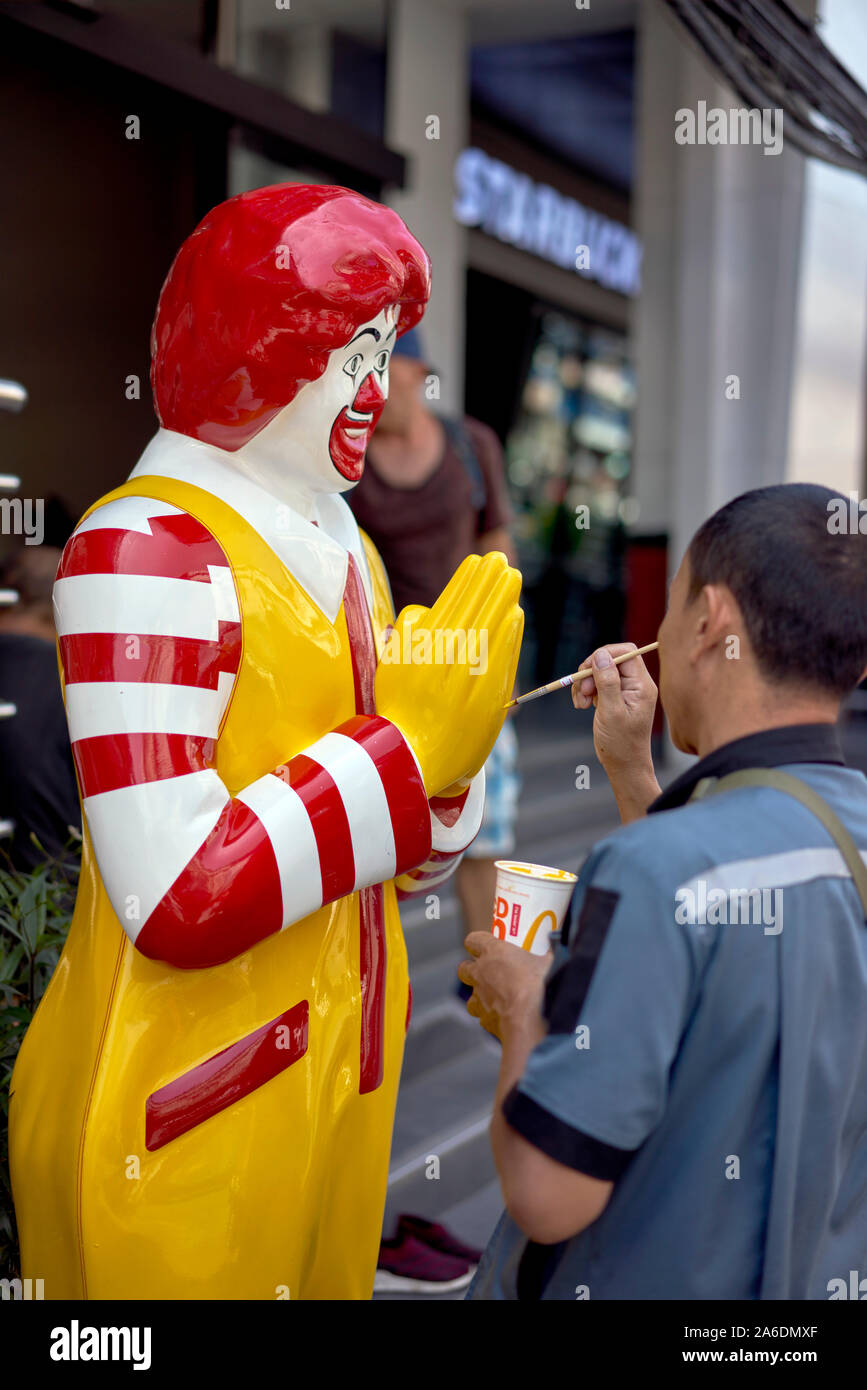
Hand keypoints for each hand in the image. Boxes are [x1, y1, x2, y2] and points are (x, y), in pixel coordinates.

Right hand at [375, 553, 522, 795]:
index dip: (466, 581)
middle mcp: (442, 661)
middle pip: (472, 612)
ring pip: (488, 631)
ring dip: (502, 601)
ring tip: (512, 579)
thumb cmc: (398, 708)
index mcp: (418, 649)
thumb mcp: (390, 665)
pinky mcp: (485, 700)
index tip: (479, 561)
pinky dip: (509, 637)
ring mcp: (467, 680)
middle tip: (502, 561)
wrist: (411, 757)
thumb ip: (406, 633)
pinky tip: (515, 617)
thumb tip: (428, 608)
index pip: (449, 605)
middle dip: (488, 584)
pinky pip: (500, 660)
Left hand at [457, 932, 549, 1042]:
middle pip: (464, 968)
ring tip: (497, 998)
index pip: (473, 940)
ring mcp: (479, 997)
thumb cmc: (539, 984)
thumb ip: (548, 951)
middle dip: (473, 970)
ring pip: (471, 995)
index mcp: (492, 952)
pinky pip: (483, 1016)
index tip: (488, 945)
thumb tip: (556, 944)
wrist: (530, 1018)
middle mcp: (480, 973)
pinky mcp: (484, 1019)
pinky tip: (505, 1017)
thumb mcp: (548, 960)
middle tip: (490, 972)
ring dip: (480, 996)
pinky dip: (491, 1016)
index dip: (478, 942)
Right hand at [571, 643, 660, 820]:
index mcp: (642, 685)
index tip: (587, 670)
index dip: (604, 655)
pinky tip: (582, 705)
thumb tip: (600, 655)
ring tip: (580, 703)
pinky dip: (585, 691)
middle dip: (591, 672)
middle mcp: (636, 684)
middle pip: (610, 660)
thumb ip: (607, 681)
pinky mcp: (614, 697)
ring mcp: (625, 690)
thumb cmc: (621, 743)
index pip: (626, 653)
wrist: (623, 764)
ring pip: (600, 671)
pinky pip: (596, 683)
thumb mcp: (611, 711)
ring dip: (585, 683)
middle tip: (582, 692)